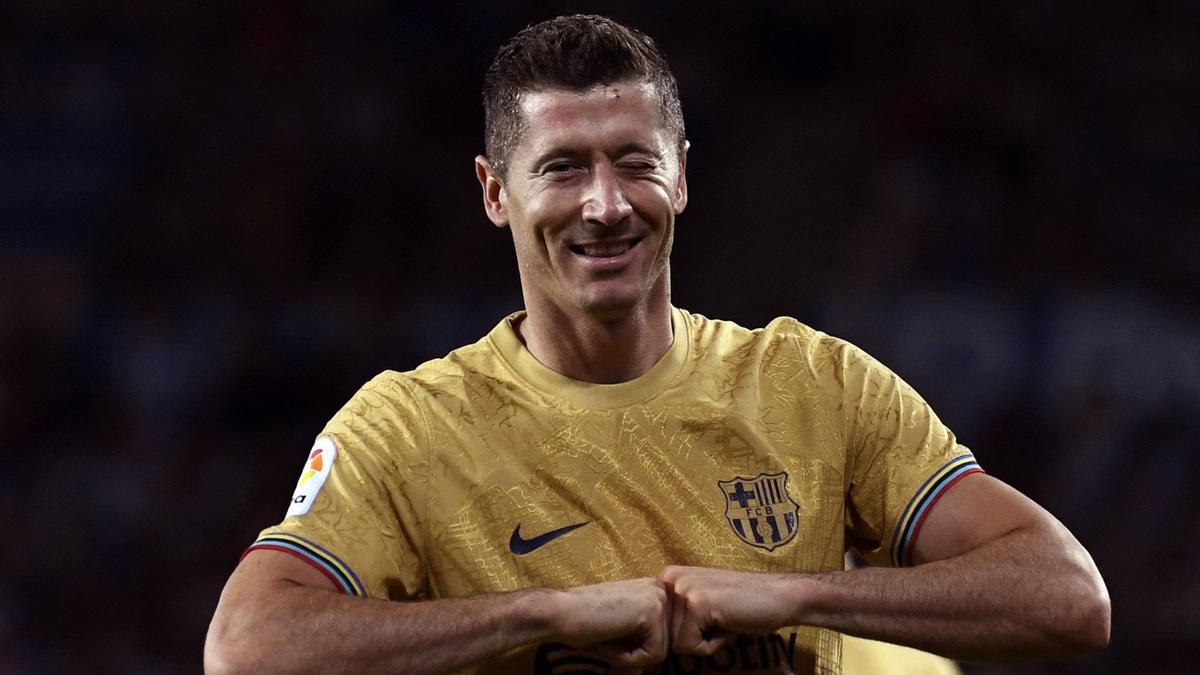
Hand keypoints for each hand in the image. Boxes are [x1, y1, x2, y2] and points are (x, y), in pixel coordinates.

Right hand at [548, 577, 669, 670]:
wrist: (559, 612)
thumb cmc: (585, 622)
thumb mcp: (625, 627)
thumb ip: (646, 637)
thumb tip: (666, 664)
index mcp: (654, 591)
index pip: (662, 637)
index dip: (636, 648)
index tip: (612, 635)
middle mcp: (660, 590)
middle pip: (664, 644)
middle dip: (635, 653)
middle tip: (607, 639)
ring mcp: (657, 598)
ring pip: (660, 652)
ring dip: (630, 656)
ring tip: (607, 638)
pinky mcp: (651, 612)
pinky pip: (652, 655)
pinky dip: (627, 658)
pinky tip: (607, 639)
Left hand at [659, 566, 799, 655]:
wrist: (778, 596)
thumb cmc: (742, 603)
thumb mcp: (700, 598)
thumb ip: (676, 610)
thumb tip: (651, 636)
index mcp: (668, 576)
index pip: (659, 625)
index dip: (686, 631)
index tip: (709, 616)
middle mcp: (670, 578)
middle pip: (665, 635)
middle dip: (694, 637)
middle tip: (720, 619)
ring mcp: (683, 589)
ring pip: (676, 644)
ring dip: (704, 641)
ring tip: (724, 620)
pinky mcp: (697, 604)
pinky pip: (691, 647)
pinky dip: (713, 645)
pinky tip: (728, 623)